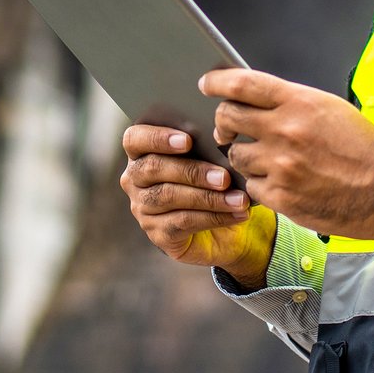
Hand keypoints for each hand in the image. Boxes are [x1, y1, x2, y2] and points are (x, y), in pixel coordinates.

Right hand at [119, 122, 272, 283]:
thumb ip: (206, 150)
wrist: (223, 230)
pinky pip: (183, 222)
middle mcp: (135, 180)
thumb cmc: (212, 184)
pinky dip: (214, 217)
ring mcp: (143, 209)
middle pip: (153, 168)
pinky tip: (236, 214)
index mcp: (141, 153)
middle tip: (224, 177)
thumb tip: (221, 145)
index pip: (134, 139)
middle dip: (192, 171)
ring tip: (238, 199)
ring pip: (170, 197)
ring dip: (208, 197)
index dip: (158, 138)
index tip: (188, 140)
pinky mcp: (158, 234)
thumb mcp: (209, 163)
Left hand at [201, 68, 373, 254]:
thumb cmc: (364, 149)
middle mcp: (285, 132)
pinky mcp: (281, 198)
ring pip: (236, 155)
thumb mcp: (329, 109)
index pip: (241, 84)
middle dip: (224, 121)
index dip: (217, 82)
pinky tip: (279, 182)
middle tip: (229, 127)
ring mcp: (280, 167)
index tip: (207, 84)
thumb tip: (256, 98)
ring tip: (266, 159)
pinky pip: (250, 186)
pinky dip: (259, 184)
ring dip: (244, 156)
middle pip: (227, 117)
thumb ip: (291, 102)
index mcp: (299, 103)